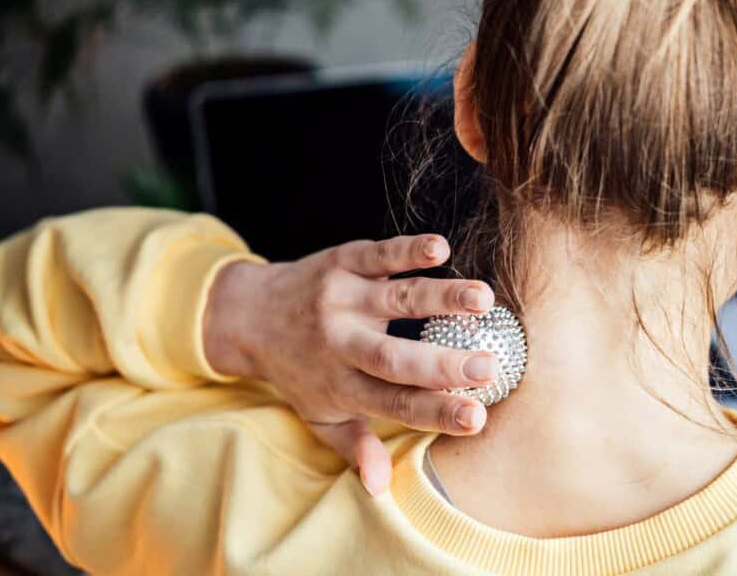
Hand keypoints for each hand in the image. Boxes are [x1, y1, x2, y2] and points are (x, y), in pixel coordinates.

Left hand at [202, 234, 495, 494]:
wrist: (248, 314)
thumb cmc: (297, 371)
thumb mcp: (319, 416)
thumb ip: (354, 447)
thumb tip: (380, 487)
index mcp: (342, 386)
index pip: (394, 403)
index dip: (436, 411)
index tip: (477, 417)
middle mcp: (340, 344)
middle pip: (394, 358)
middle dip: (444, 364)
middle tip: (489, 368)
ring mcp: (341, 300)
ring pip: (396, 299)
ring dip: (441, 298)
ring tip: (483, 301)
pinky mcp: (341, 262)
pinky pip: (378, 255)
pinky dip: (407, 251)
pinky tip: (440, 249)